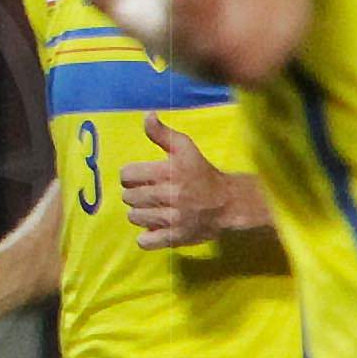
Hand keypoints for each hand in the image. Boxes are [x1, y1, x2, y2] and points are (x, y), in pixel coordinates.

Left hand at [121, 114, 241, 246]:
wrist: (230, 202)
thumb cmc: (203, 173)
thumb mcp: (185, 149)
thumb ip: (162, 134)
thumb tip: (146, 116)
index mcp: (170, 172)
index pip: (127, 175)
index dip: (131, 176)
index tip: (142, 178)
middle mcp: (171, 196)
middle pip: (128, 197)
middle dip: (135, 194)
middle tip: (150, 194)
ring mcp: (173, 219)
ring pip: (134, 217)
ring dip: (140, 213)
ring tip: (154, 209)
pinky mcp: (177, 237)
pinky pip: (145, 241)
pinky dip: (146, 236)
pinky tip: (156, 227)